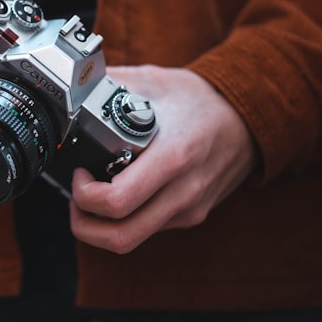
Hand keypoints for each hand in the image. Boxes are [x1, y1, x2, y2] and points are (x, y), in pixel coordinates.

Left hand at [69, 65, 258, 253]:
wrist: (248, 119)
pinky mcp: (190, 217)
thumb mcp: (155, 81)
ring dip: (100, 228)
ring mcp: (189, 209)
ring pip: (131, 240)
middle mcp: (183, 191)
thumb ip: (112, 83)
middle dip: (84, 225)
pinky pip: (146, 230)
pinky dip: (122, 220)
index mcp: (174, 156)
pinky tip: (117, 194)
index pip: (118, 201)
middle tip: (77, 197)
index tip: (80, 172)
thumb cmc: (199, 100)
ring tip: (91, 198)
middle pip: (120, 237)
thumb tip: (73, 84)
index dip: (85, 195)